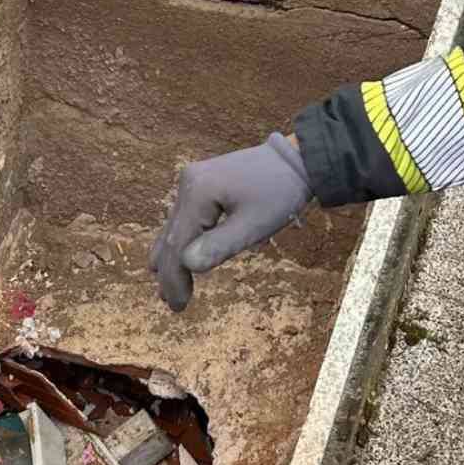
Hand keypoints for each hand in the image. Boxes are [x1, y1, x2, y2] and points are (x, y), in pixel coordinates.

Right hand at [149, 132, 313, 310]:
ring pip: (174, 227)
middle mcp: (188, 184)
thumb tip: (186, 264)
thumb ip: (220, 246)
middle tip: (171, 303)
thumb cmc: (280, 193)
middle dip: (170, 272)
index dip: (175, 277)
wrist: (296, 159)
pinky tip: (179, 258)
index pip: (177, 243)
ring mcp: (191, 181)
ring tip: (168, 287)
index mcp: (198, 192)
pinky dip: (181, 241)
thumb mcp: (254, 225)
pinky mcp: (199, 183)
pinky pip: (184, 218)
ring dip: (172, 258)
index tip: (178, 305)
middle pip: (171, 236)